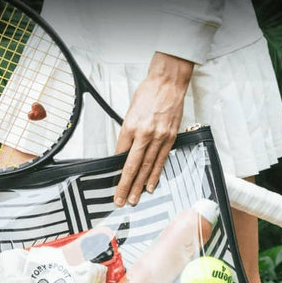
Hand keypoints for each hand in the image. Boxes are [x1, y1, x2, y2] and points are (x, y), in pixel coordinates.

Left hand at [114, 52, 193, 206]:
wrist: (168, 82)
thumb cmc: (148, 93)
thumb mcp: (130, 111)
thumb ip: (128, 132)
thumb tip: (123, 151)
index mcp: (130, 126)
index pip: (120, 155)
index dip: (115, 172)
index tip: (111, 183)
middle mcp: (144, 134)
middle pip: (133, 165)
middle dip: (125, 185)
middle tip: (120, 200)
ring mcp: (159, 137)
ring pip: (148, 166)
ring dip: (139, 185)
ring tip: (134, 198)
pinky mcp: (170, 137)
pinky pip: (162, 160)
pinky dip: (156, 174)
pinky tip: (150, 186)